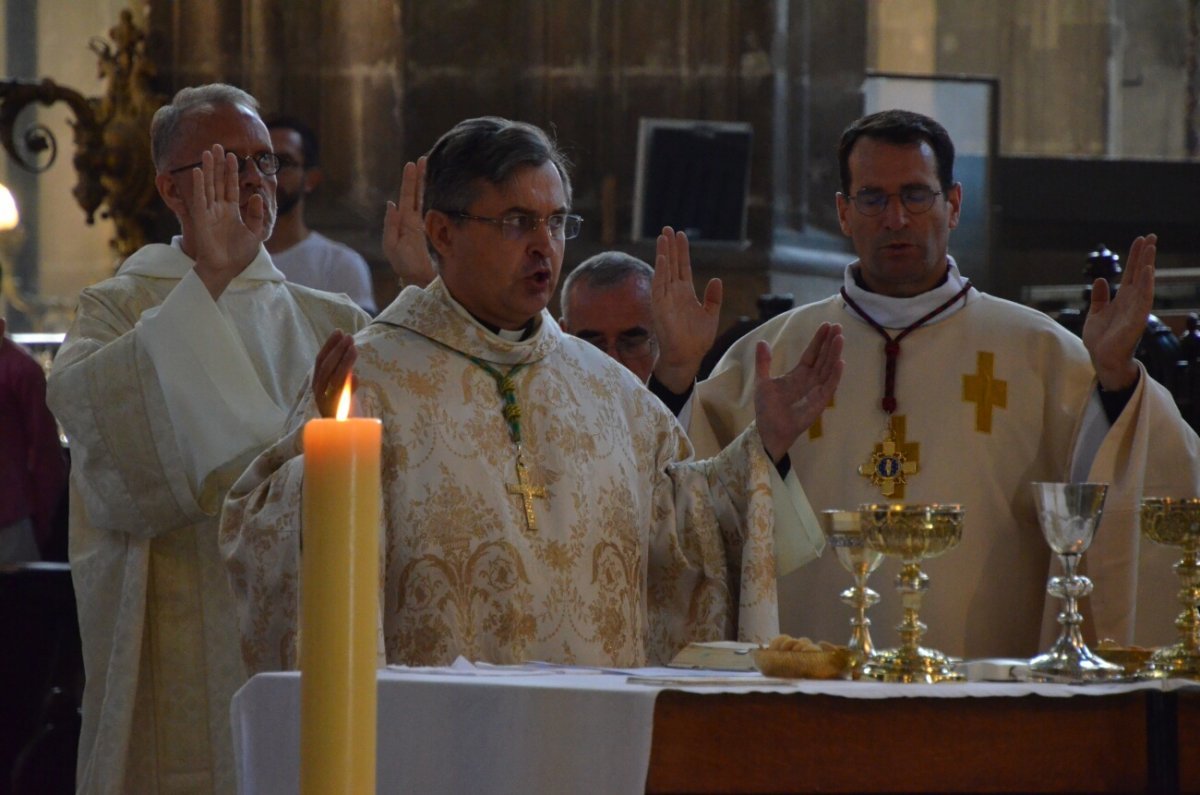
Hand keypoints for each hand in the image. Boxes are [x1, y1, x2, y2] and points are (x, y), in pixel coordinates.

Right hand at [189, 144, 265, 299]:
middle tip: (217, 145)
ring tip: (207, 152)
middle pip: (218, 181)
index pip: (231, 186)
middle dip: (218, 164)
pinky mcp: (201, 218)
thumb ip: (257, 215)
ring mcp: (209, 212)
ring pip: (208, 186)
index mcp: (231, 210)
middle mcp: (218, 208)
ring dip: (208, 169)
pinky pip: (199, 198)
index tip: (232, 154)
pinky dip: (199, 185)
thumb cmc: (238, 254)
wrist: (225, 268)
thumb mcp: (254, 233)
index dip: (231, 171)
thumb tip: (258, 196)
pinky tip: (198, 171)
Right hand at [313, 329, 357, 417]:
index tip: (339, 332)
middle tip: (348, 337)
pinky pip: (341, 399)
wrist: (347, 437)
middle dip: (337, 351)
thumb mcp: (345, 387)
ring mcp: (327, 405)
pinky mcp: (337, 415)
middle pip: (325, 368)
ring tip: (354, 349)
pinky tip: (356, 377)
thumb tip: (348, 351)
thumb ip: (344, 372)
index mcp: (319, 385)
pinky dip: (349, 386)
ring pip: (333, 380)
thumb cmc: (348, 410)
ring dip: (343, 363)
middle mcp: (319, 394)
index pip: (320, 361)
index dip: (329, 346)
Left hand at [383, 157, 435, 288]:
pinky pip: (439, 210)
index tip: (412, 164)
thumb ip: (391, 225)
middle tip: (425, 158)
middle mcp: (417, 221)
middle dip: (421, 177)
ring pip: (429, 199)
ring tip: (433, 167)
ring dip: (430, 183)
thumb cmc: (405, 266)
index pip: (407, 197)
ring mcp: (430, 225)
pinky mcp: (440, 230)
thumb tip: (391, 203)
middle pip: (419, 194)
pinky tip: (443, 187)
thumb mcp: (392, 246)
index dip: (410, 181)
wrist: (421, 281)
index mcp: (404, 223)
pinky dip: (440, 197)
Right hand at [651, 226, 722, 392]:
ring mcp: (665, 299)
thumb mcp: (710, 315)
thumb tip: (717, 279)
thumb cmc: (697, 340)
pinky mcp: (659, 307)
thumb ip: (713, 298)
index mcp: (685, 293)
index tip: (681, 235)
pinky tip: (662, 258)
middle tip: (668, 228)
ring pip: (664, 271)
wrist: (686, 358)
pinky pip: (659, 286)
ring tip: (663, 236)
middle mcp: (673, 293)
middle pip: (671, 264)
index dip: (682, 251)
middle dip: (669, 246)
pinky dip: (660, 272)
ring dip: (663, 254)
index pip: (683, 267)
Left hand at [754, 323, 843, 462]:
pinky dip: (835, 375)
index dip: (819, 340)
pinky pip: (829, 387)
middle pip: (823, 358)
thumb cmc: (767, 408)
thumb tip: (762, 341)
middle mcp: (810, 380)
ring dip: (834, 354)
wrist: (769, 430)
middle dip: (830, 343)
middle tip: (838, 326)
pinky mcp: (819, 402)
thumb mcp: (763, 382)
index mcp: (798, 374)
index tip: (826, 325)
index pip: (812, 353)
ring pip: (828, 369)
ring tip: (840, 338)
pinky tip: (840, 362)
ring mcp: (816, 390)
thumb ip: (763, 363)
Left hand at [1083, 234, 1155, 390]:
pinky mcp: (1137, 319)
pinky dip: (1146, 284)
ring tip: (1151, 247)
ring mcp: (1136, 309)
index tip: (1140, 240)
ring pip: (1144, 282)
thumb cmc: (1101, 339)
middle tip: (1151, 236)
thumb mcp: (1096, 313)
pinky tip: (1148, 270)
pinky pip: (1144, 299)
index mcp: (1122, 299)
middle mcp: (1132, 301)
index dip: (1135, 257)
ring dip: (1147, 264)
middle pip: (1140, 273)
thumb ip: (1100, 297)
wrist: (1102, 359)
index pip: (1130, 273)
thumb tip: (1101, 279)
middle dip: (1145, 255)